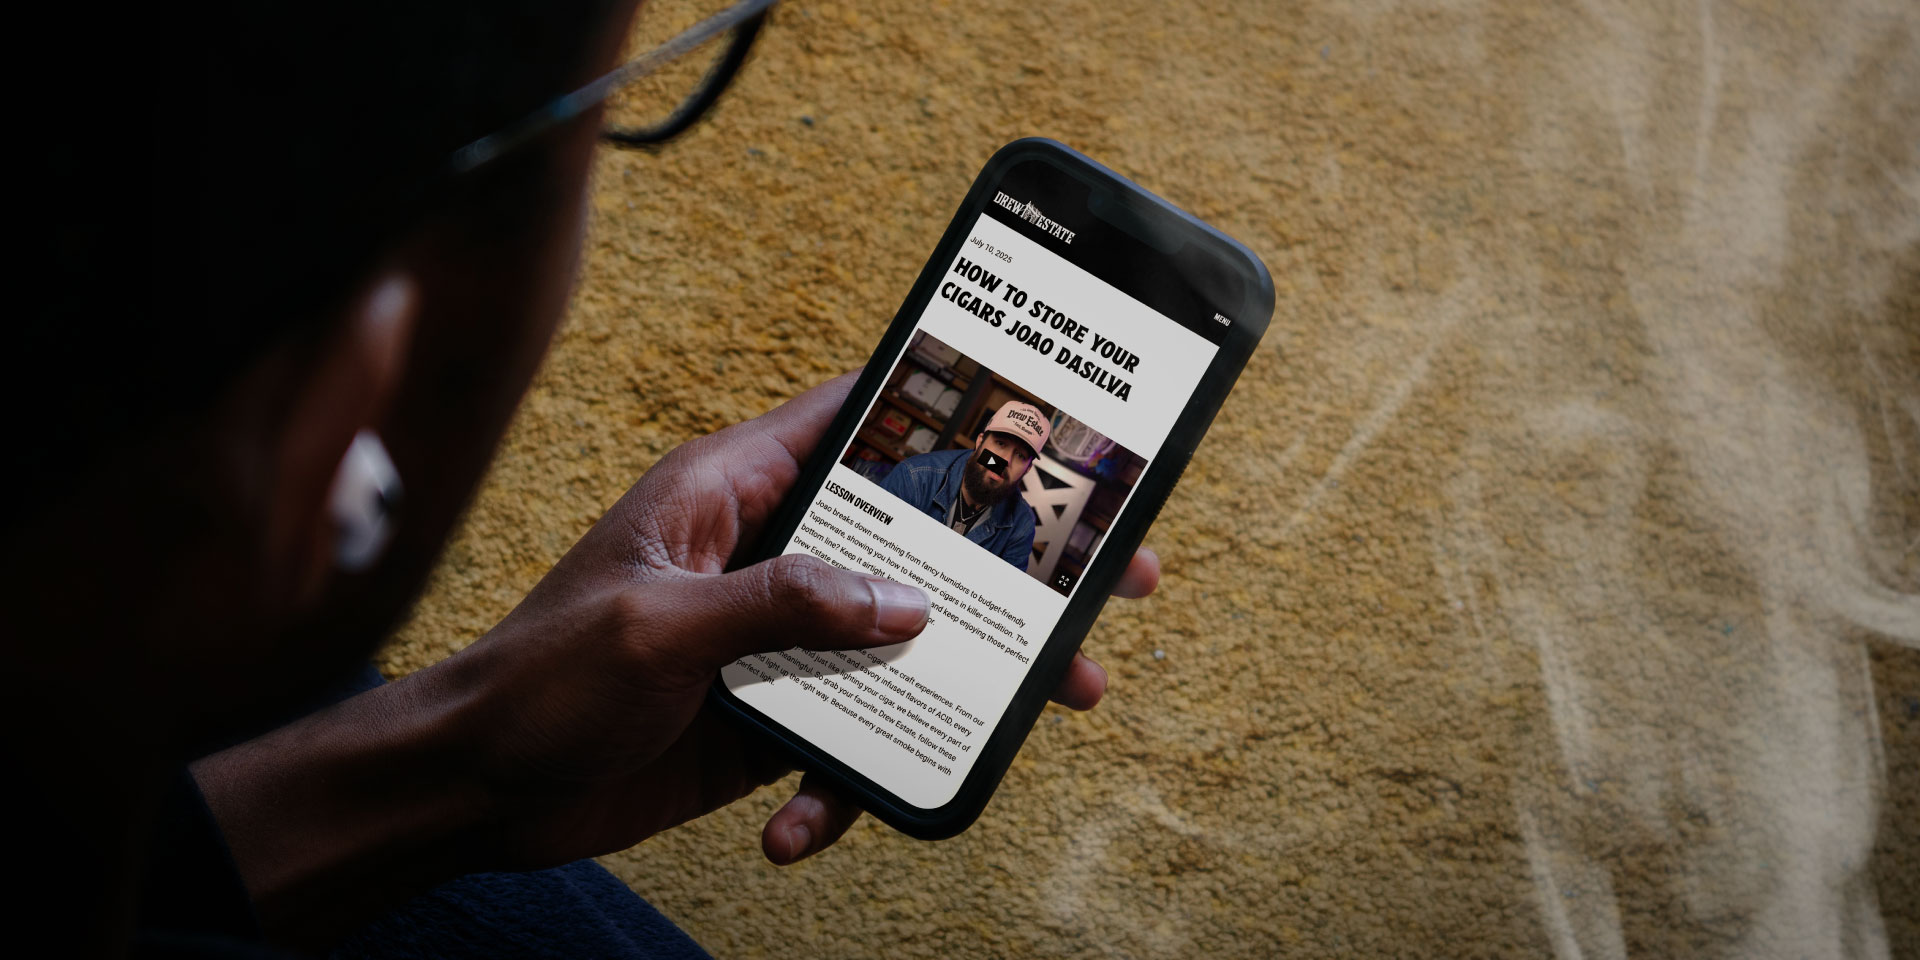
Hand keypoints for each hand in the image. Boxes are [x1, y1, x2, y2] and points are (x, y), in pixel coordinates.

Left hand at [459, 370, 1158, 865]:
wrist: (473, 788)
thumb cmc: (538, 677)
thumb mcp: (660, 625)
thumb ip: (782, 602)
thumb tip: (901, 605)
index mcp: (728, 491)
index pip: (851, 421)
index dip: (944, 410)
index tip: (1037, 416)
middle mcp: (763, 555)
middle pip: (909, 543)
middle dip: (1004, 565)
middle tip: (1105, 578)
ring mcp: (771, 638)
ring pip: (897, 646)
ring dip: (961, 681)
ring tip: (1045, 704)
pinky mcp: (767, 715)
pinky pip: (842, 739)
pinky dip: (841, 786)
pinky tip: (800, 828)